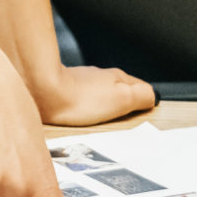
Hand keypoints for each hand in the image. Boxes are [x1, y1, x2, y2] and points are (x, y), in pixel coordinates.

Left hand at [31, 65, 154, 127]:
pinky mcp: (67, 90)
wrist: (42, 93)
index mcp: (118, 77)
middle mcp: (101, 76)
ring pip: (103, 93)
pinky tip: (87, 116)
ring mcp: (84, 82)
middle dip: (127, 103)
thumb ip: (142, 96)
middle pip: (121, 90)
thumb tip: (153, 97)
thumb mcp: (122, 98)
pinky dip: (90, 107)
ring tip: (109, 120)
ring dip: (108, 106)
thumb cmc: (80, 98)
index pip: (141, 87)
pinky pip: (86, 99)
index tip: (148, 113)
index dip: (145, 101)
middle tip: (130, 119)